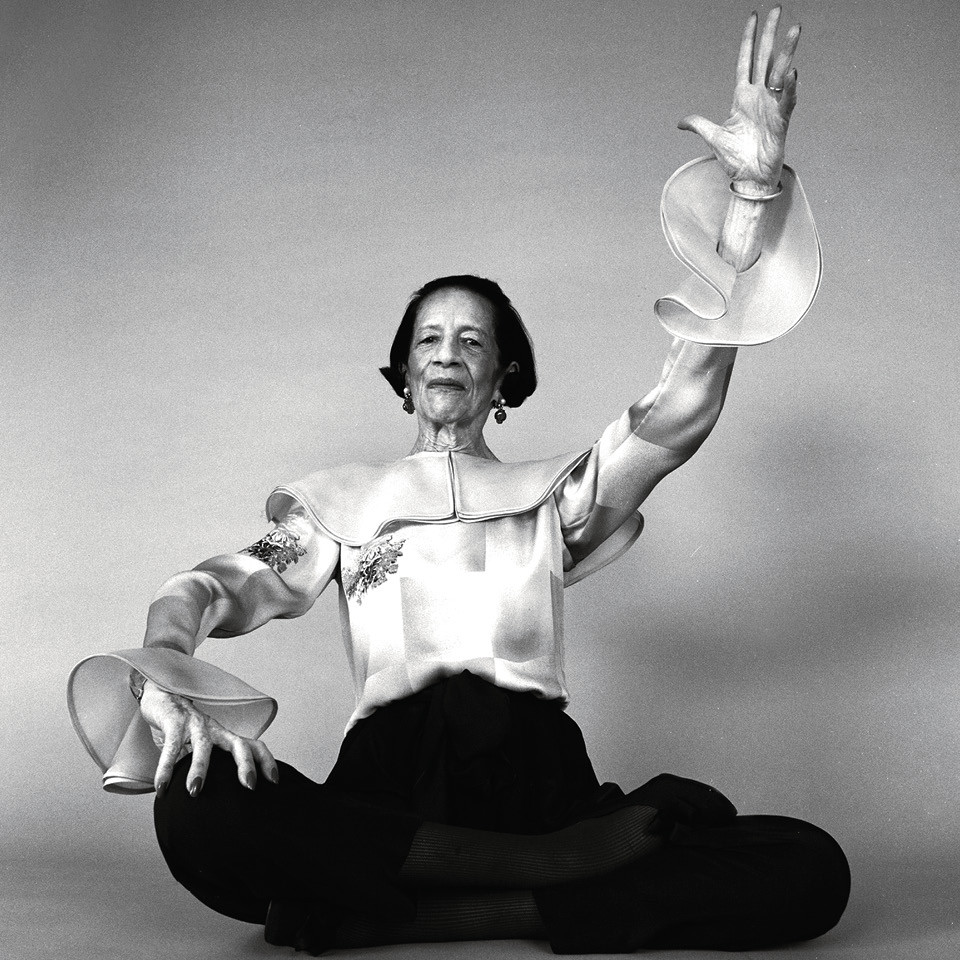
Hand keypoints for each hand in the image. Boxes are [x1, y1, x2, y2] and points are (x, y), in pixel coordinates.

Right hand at [139, 679, 278, 796]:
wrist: (163, 694)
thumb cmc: (186, 728)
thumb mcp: (203, 745)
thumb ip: (211, 765)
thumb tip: (216, 799)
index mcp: (225, 736)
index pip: (254, 746)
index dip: (266, 761)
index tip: (275, 781)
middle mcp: (215, 729)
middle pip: (238, 744)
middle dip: (246, 764)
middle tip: (249, 786)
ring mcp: (195, 724)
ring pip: (203, 746)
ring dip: (200, 768)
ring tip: (194, 792)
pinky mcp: (174, 722)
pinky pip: (171, 747)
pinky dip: (166, 768)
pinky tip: (161, 788)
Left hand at [678, 6, 799, 194]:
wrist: (748, 178)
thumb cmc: (734, 158)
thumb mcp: (712, 137)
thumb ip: (699, 124)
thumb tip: (681, 122)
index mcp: (742, 97)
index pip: (745, 61)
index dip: (749, 40)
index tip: (753, 17)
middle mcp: (759, 97)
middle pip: (764, 59)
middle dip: (769, 35)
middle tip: (775, 10)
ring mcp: (771, 106)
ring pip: (780, 73)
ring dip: (786, 53)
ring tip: (794, 30)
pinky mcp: (781, 121)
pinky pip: (787, 100)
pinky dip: (789, 87)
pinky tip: (791, 72)